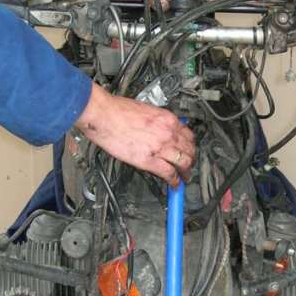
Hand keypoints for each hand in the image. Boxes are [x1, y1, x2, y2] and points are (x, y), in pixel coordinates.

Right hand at [75, 84, 195, 187]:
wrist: (104, 114)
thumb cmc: (117, 110)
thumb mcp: (146, 111)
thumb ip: (157, 122)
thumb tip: (158, 130)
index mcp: (167, 119)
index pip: (188, 134)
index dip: (190, 145)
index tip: (188, 149)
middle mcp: (167, 132)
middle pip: (189, 150)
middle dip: (191, 159)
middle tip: (189, 165)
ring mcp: (160, 147)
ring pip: (183, 163)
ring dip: (186, 172)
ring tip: (185, 177)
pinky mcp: (149, 160)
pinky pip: (169, 173)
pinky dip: (174, 181)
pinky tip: (174, 184)